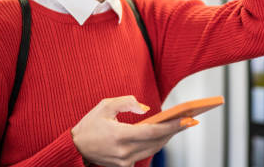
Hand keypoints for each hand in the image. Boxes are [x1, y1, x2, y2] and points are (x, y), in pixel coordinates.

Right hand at [71, 95, 196, 166]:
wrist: (74, 148)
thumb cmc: (89, 125)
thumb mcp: (105, 106)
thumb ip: (127, 102)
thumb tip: (146, 109)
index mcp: (120, 136)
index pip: (153, 132)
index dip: (172, 126)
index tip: (188, 119)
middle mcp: (124, 152)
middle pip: (157, 142)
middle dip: (174, 130)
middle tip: (190, 120)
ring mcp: (124, 162)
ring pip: (153, 150)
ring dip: (167, 137)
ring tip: (180, 125)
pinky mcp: (123, 166)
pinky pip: (144, 154)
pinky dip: (155, 144)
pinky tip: (162, 134)